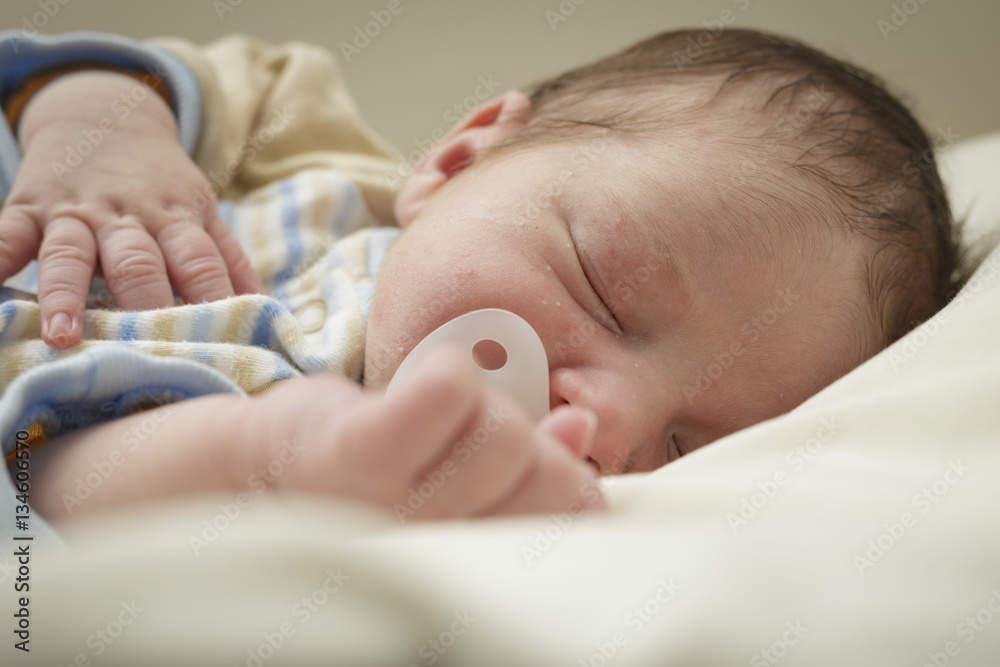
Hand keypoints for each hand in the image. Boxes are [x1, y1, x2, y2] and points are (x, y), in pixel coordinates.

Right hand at [0, 71, 262, 347]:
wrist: (106, 118)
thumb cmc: (162, 186)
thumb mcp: (201, 212)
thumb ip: (229, 261)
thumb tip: (269, 310)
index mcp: (176, 220)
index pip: (200, 261)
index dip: (213, 295)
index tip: (222, 336)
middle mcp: (127, 218)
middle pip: (138, 260)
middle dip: (143, 300)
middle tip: (146, 344)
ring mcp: (75, 213)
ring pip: (70, 253)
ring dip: (66, 294)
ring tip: (62, 336)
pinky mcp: (28, 208)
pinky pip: (6, 234)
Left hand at [251, 346, 604, 519]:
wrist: (261, 471)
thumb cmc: (376, 470)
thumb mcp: (463, 479)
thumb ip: (530, 463)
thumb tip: (579, 427)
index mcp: (468, 554)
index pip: (572, 518)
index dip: (572, 476)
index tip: (541, 455)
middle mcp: (436, 548)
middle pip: (544, 475)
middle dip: (523, 435)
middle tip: (471, 435)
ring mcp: (393, 508)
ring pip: (501, 434)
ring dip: (478, 401)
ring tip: (434, 412)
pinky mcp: (351, 457)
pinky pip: (441, 397)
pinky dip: (446, 376)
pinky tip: (427, 380)